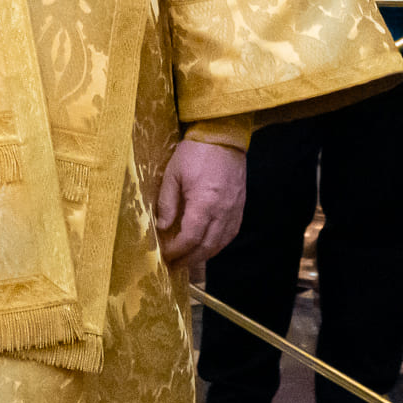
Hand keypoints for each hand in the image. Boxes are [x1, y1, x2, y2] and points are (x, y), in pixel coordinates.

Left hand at [153, 136, 248, 267]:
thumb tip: (163, 227)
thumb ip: (167, 203)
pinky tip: (206, 246)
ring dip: (204, 255)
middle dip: (190, 259)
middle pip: (207, 246)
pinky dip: (217, 244)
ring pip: (221, 243)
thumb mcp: (172, 175)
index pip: (191, 238)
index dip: (178, 251)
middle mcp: (223, 211)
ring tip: (188, 260)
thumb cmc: (194, 153)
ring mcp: (235, 210)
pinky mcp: (240, 207)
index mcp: (205, 202)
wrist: (223, 137)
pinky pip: (230, 233)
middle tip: (175, 265)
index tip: (166, 256)